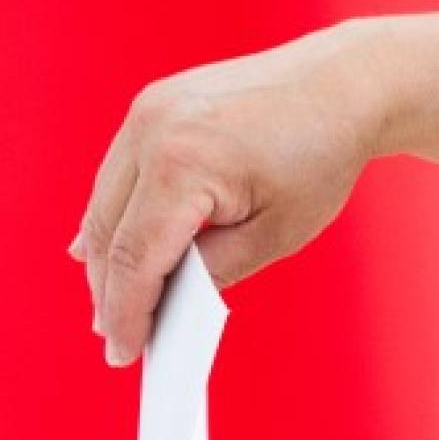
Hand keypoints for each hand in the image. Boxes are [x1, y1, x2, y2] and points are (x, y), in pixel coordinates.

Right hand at [69, 19, 392, 365]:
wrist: (341, 84)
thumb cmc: (320, 160)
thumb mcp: (276, 234)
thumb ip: (216, 270)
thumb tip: (168, 298)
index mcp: (181, 164)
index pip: (136, 257)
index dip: (127, 313)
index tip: (124, 355)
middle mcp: (151, 131)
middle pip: (110, 232)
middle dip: (110, 292)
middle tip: (116, 341)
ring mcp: (146, 112)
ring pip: (106, 202)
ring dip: (104, 256)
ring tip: (111, 306)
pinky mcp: (152, 104)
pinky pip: (118, 173)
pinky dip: (113, 215)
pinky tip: (97, 250)